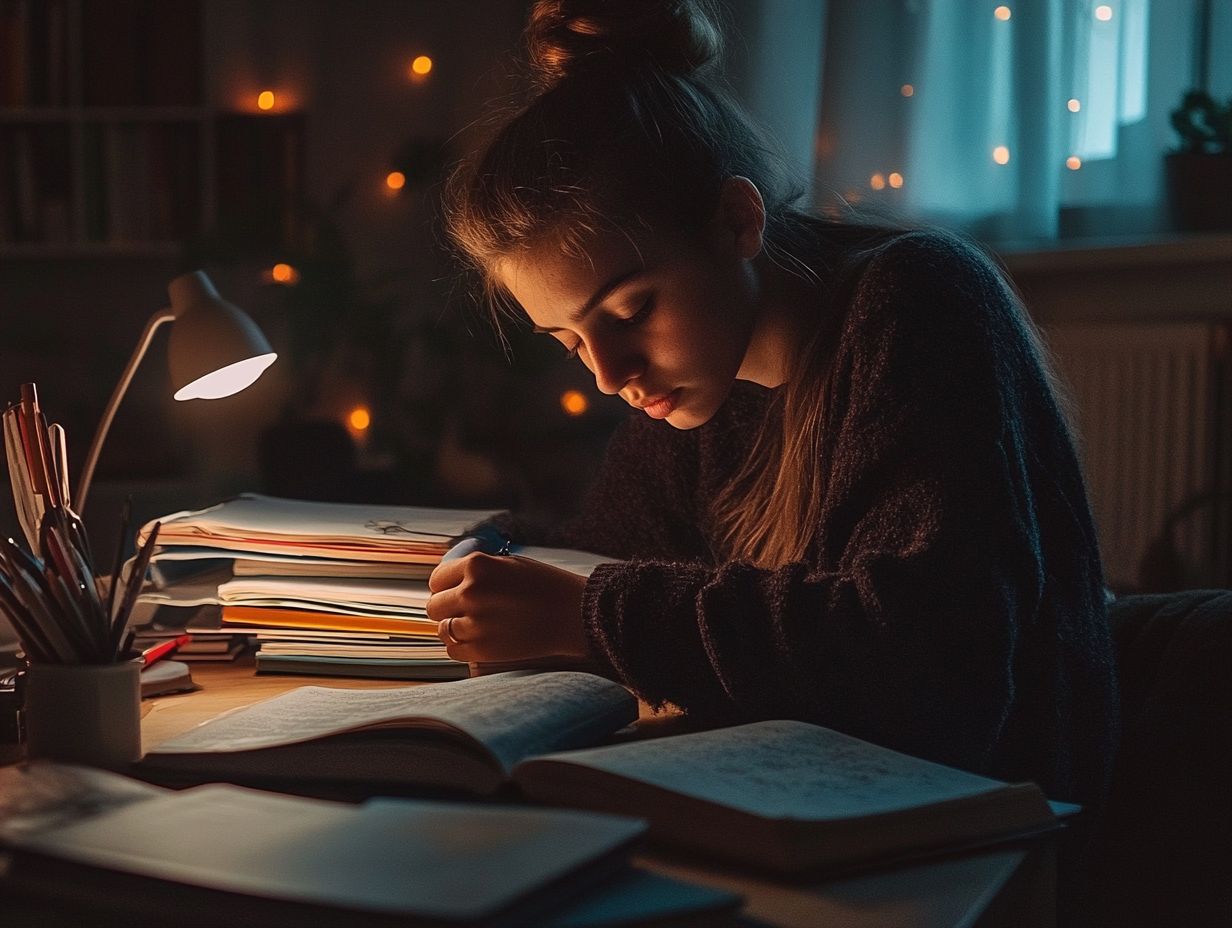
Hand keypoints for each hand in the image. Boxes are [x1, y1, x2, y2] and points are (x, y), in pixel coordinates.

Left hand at [426, 553, 588, 662]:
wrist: (574, 614)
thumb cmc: (545, 586)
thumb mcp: (509, 564)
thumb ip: (477, 570)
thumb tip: (450, 580)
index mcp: (476, 566)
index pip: (437, 579)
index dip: (445, 586)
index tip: (454, 591)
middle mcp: (470, 593)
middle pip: (434, 606)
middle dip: (447, 608)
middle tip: (465, 610)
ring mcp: (474, 623)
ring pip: (442, 630)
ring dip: (454, 628)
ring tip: (475, 625)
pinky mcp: (481, 650)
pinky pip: (453, 650)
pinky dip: (461, 646)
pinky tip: (477, 639)